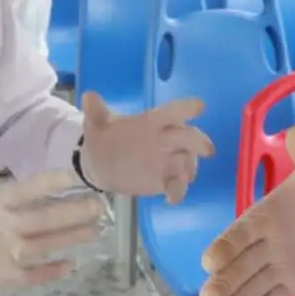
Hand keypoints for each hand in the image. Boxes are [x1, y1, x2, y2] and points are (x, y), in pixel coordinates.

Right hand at [0, 141, 105, 295]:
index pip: (32, 188)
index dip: (57, 182)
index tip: (77, 177)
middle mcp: (5, 228)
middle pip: (50, 218)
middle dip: (79, 211)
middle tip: (101, 206)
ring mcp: (6, 256)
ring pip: (49, 245)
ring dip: (74, 238)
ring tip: (96, 230)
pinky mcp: (1, 279)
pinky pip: (35, 276)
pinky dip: (54, 271)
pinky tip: (71, 265)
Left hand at [77, 91, 215, 203]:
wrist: (100, 164)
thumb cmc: (104, 139)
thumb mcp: (97, 124)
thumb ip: (96, 113)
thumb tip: (88, 97)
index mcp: (151, 121)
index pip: (172, 111)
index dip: (187, 108)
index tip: (200, 108)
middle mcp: (165, 139)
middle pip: (189, 137)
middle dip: (199, 142)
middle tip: (207, 150)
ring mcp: (167, 160)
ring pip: (187, 161)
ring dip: (190, 168)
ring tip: (184, 177)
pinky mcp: (164, 179)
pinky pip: (177, 185)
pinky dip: (178, 191)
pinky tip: (171, 198)